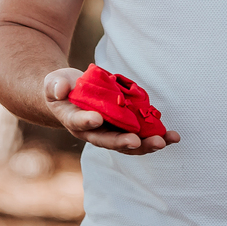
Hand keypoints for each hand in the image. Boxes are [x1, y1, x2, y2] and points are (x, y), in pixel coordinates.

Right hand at [44, 68, 180, 155]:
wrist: (72, 96)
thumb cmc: (62, 88)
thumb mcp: (54, 82)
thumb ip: (55, 85)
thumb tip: (61, 89)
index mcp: (74, 121)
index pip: (79, 123)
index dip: (87, 121)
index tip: (96, 118)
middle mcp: (93, 132)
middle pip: (108, 141)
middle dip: (123, 142)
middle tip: (136, 142)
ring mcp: (110, 131)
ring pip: (128, 143)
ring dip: (146, 144)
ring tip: (164, 142)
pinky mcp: (124, 128)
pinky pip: (140, 135)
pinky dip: (155, 136)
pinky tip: (172, 136)